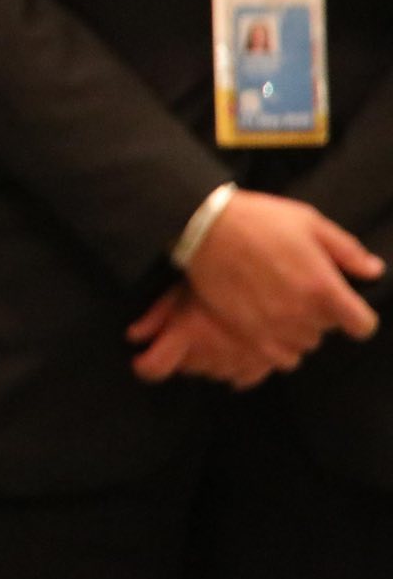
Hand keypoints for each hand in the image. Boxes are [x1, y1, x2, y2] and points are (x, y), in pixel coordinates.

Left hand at [127, 284, 281, 389]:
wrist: (272, 268)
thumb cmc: (218, 271)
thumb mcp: (181, 289)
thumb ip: (155, 316)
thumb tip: (133, 336)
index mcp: (189, 333)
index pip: (154, 367)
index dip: (145, 365)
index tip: (142, 360)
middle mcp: (214, 352)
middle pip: (187, 368)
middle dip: (183, 355)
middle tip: (188, 332)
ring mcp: (243, 359)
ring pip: (215, 373)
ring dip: (210, 360)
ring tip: (214, 334)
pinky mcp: (270, 361)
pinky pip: (245, 377)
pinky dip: (238, 367)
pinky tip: (236, 351)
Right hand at [183, 191, 383, 367]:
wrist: (205, 229)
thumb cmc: (258, 220)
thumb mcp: (309, 222)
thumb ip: (347, 250)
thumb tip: (373, 271)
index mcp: (324, 287)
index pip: (362, 325)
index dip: (358, 316)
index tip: (346, 307)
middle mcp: (303, 314)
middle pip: (327, 331)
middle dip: (319, 314)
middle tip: (298, 290)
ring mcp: (274, 327)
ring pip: (304, 345)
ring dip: (298, 330)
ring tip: (279, 307)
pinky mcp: (248, 334)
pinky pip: (278, 357)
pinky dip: (278, 345)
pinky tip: (267, 324)